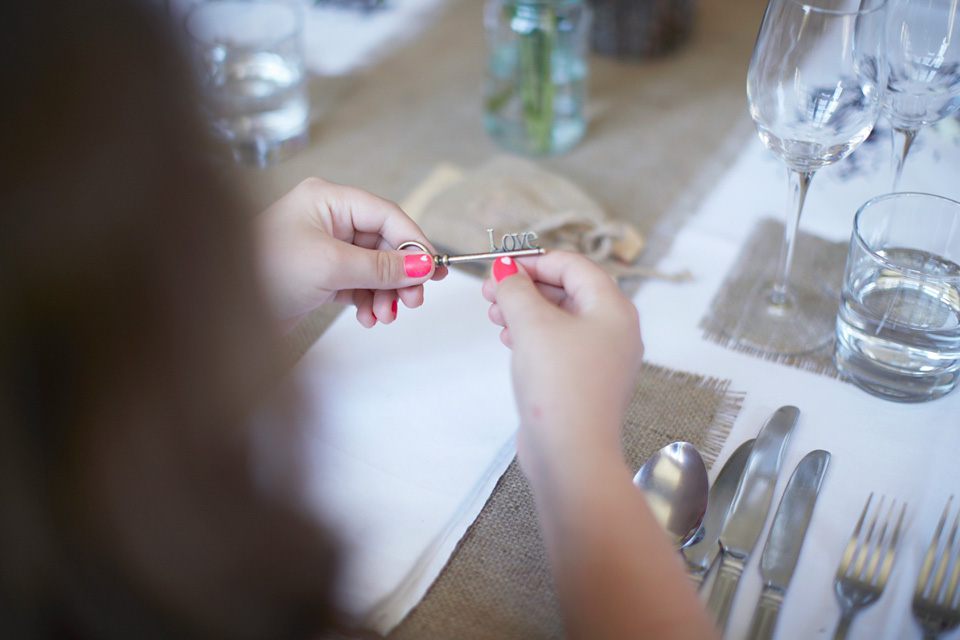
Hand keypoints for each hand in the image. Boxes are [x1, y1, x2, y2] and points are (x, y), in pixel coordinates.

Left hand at [255, 178, 445, 330]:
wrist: (221, 310)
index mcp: (327, 199)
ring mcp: (323, 248)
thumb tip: (423, 265)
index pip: (386, 215)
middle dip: (400, 275)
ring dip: (385, 293)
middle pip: (383, 244)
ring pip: (373, 268)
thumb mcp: (330, 266)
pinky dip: (368, 302)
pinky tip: (368, 318)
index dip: (412, 242)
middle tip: (413, 301)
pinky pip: (358, 285)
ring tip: (385, 315)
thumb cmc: (264, 272)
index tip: (432, 269)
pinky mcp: (319, 275)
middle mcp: (326, 219)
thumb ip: (381, 267)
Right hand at [481, 250, 642, 479]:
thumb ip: (515, 289)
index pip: (573, 265)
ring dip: (525, 310)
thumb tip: (505, 268)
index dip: (534, 260)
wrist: (570, 453)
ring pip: (561, 318)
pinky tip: (508, 338)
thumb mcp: (532, 324)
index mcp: (614, 308)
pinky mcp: (584, 381)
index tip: (500, 266)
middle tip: (491, 290)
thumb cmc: (560, 385)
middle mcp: (615, 330)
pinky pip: (559, 344)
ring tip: (494, 314)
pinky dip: (533, 335)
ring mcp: (601, 358)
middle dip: (526, 286)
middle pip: (568, 290)